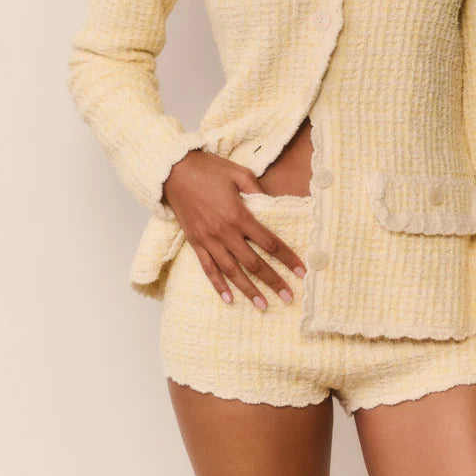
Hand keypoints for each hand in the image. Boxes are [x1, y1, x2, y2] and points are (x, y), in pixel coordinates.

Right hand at [161, 150, 306, 308]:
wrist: (174, 171)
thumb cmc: (208, 169)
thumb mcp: (238, 172)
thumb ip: (257, 188)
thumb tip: (272, 202)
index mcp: (239, 215)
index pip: (269, 242)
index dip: (287, 258)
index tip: (301, 271)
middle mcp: (225, 233)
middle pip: (254, 263)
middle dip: (273, 281)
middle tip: (289, 297)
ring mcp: (208, 240)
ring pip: (232, 272)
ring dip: (249, 290)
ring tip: (263, 306)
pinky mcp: (195, 242)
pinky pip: (208, 269)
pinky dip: (218, 285)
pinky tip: (229, 299)